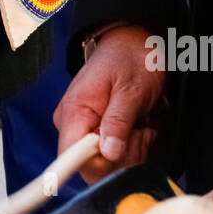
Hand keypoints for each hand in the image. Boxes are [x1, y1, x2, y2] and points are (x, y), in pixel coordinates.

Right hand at [53, 25, 162, 182]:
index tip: (123, 146)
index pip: (72, 157)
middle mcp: (71, 126)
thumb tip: (109, 153)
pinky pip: (110, 160)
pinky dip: (130, 150)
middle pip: (90, 168)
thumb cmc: (130, 60)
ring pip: (104, 167)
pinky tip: (137, 131)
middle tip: (141, 132)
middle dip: (122, 157)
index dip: (99, 162)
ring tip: (141, 127)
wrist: (130, 46)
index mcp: (74, 113)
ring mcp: (81, 132)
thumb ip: (118, 121)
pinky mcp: (93, 137)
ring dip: (131, 153)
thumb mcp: (131, 90)